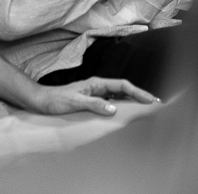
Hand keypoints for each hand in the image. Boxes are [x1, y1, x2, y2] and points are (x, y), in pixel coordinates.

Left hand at [29, 77, 158, 116]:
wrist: (41, 101)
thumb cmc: (56, 100)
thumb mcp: (75, 102)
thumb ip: (94, 104)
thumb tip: (114, 108)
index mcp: (96, 83)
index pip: (122, 85)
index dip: (138, 92)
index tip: (150, 100)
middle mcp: (97, 87)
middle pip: (124, 89)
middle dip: (140, 95)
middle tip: (156, 104)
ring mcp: (95, 93)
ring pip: (119, 95)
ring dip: (132, 101)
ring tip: (146, 109)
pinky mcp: (91, 101)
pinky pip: (111, 102)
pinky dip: (122, 106)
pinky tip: (126, 114)